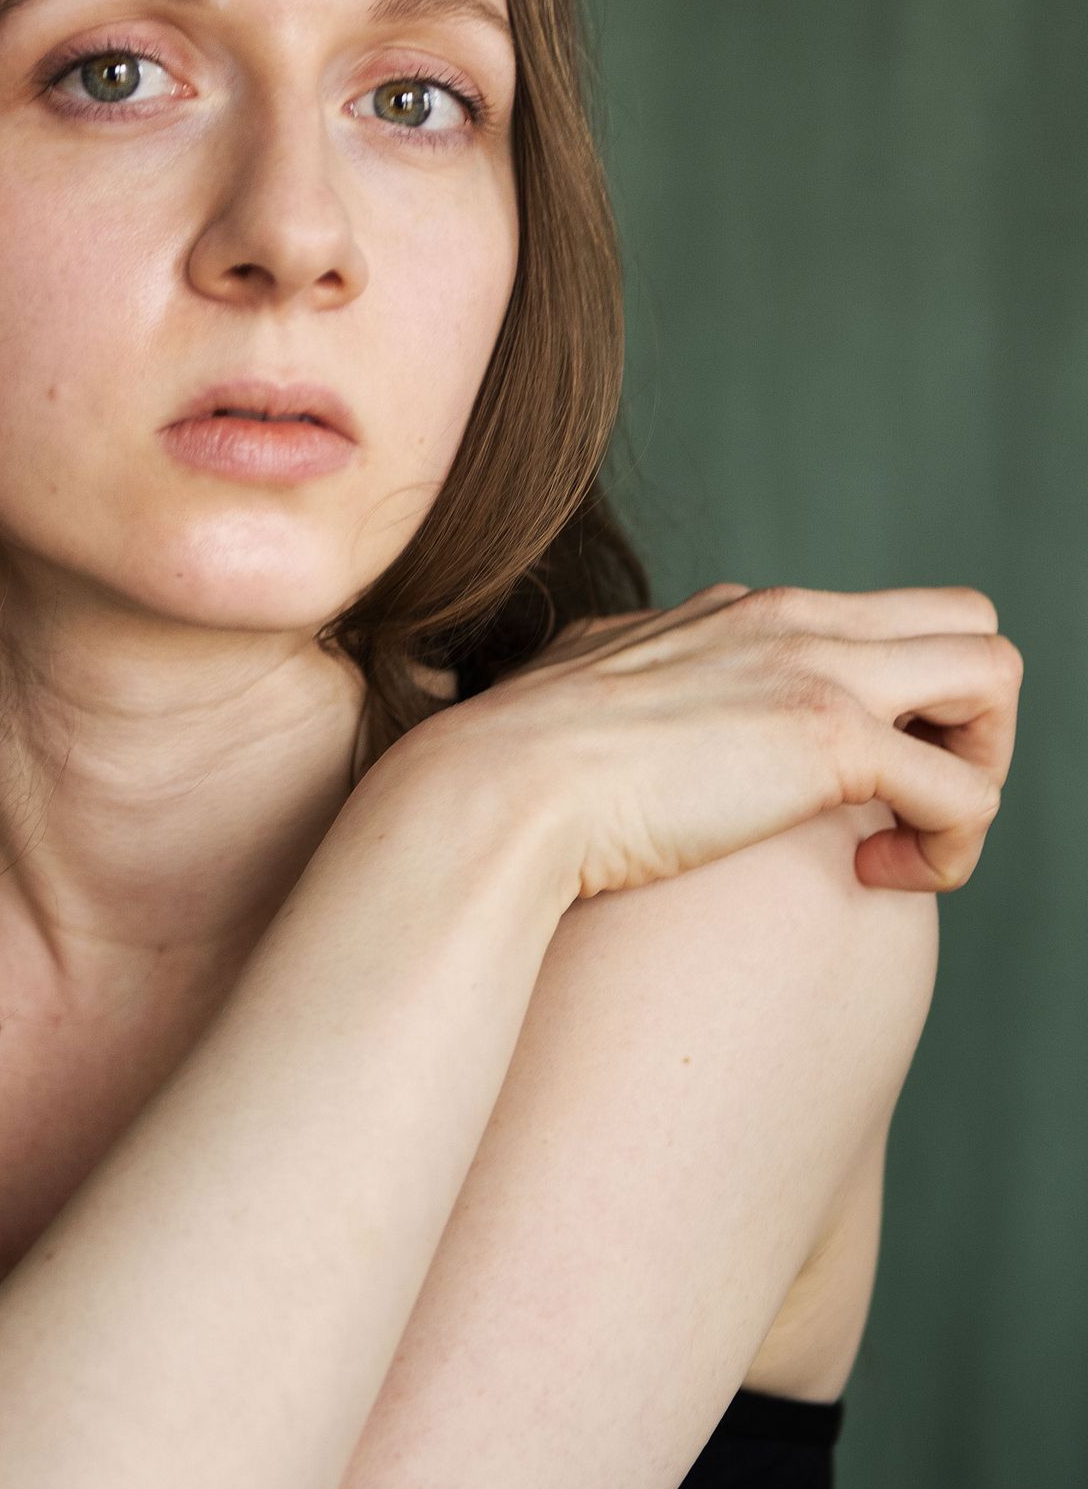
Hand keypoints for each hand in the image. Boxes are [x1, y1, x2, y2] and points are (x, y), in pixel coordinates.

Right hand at [395, 581, 1019, 905]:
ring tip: (908, 838)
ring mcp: (814, 668)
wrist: (492, 793)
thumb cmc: (512, 766)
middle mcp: (790, 618)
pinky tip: (874, 876)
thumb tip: (592, 686)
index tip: (824, 792)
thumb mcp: (576, 689)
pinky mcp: (830, 738)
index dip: (883, 714)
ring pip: (996, 674)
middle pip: (964, 619)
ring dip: (980, 770)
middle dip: (966, 722)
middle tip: (904, 804)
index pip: (874, 625)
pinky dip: (950, 849)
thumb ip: (616, 676)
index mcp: (738, 612)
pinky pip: (969, 792)